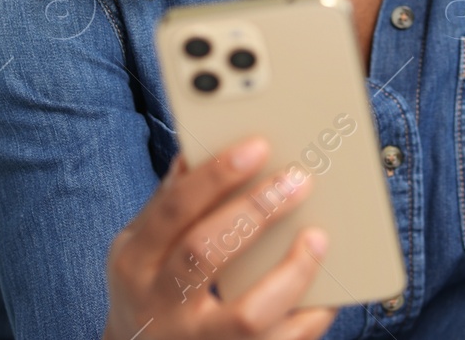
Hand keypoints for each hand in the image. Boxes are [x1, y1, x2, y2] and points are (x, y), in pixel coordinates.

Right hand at [102, 136, 335, 339]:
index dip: (216, 175)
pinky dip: (309, 319)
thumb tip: (198, 150)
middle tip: (299, 181)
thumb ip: (170, 203)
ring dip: (290, 273)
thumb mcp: (140, 245)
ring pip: (247, 315)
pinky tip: (328, 294)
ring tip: (320, 238)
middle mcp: (160, 304)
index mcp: (136, 261)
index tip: (258, 146)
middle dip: (256, 213)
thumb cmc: (148, 287)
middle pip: (205, 254)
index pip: (174, 209)